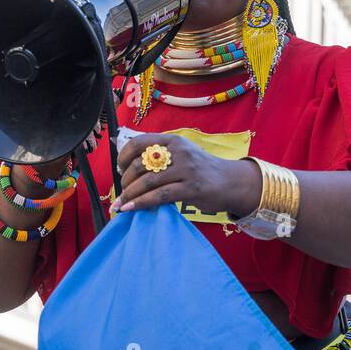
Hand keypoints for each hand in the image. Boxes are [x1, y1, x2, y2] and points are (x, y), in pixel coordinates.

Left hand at [110, 133, 260, 216]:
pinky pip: (159, 196)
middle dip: (126, 181)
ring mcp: (186, 169)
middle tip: (123, 192)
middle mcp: (178, 151)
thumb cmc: (201, 170)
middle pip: (140, 165)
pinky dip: (141, 203)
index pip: (139, 142)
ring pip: (147, 182)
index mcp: (173, 140)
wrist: (231, 182)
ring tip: (121, 204)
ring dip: (130, 195)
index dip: (123, 156)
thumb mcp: (181, 154)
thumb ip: (158, 155)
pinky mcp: (191, 188)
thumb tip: (123, 157)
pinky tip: (130, 209)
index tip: (120, 169)